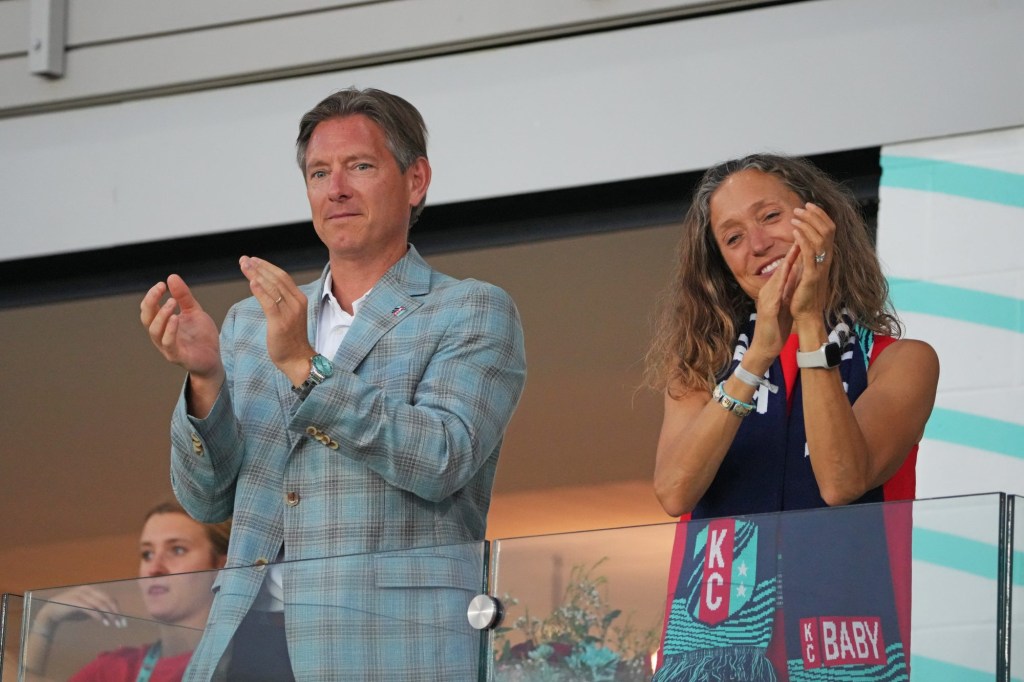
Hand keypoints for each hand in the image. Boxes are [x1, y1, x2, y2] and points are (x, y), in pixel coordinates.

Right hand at [34, 585, 124, 631]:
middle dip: (115, 612)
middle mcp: (88, 590)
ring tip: (113, 624)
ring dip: (108, 615)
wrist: (51, 613)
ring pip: (100, 604)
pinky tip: (103, 622)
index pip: (109, 598)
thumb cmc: (70, 611)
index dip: (117, 609)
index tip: (123, 621)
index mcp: (92, 590)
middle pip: (107, 600)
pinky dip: (98, 615)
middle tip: (121, 624)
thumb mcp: (87, 610)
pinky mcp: (75, 601)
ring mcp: (81, 594)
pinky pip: (90, 608)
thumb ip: (98, 611)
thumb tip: (111, 617)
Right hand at [140, 275, 223, 381]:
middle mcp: (160, 335)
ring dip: (161, 315)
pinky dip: (170, 330)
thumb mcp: (194, 311)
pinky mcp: (177, 356)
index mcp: (163, 324)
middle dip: (150, 301)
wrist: (213, 358)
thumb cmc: (201, 336)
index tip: (162, 284)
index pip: (148, 308)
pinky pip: (168, 343)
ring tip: (172, 302)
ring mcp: (167, 347)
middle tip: (160, 288)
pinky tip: (176, 318)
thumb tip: (171, 277)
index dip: (152, 296)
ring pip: (155, 331)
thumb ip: (183, 296)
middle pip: (146, 318)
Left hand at [238, 256, 313, 384]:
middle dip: (259, 267)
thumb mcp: (289, 314)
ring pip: (271, 287)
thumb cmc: (291, 338)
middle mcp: (296, 303)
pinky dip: (260, 291)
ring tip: (244, 266)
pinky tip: (252, 282)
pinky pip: (269, 303)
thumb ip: (281, 300)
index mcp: (299, 299)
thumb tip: (265, 286)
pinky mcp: (280, 322)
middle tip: (244, 259)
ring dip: (256, 274)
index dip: (267, 266)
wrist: (297, 358)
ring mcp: (289, 312)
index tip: (253, 259)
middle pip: (276, 278)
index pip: (282, 276)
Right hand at [748, 244, 798, 361]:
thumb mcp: (784, 304)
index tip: (805, 239)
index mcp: (775, 290)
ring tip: (796, 247)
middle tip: (801, 233)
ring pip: (778, 276)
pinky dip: (782, 281)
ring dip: (787, 261)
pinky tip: (788, 273)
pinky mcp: (768, 308)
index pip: (786, 268)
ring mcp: (767, 298)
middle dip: (792, 251)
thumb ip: (788, 289)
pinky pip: (776, 292)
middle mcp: (769, 291)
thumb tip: (797, 275)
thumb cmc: (775, 326)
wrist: (765, 346)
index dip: (796, 253)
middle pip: (782, 267)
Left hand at [788, 202, 834, 320]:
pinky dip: (803, 241)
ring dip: (807, 224)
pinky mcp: (812, 276)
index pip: (828, 229)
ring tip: (794, 216)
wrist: (806, 314)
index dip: (819, 215)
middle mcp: (827, 259)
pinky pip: (810, 254)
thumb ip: (806, 254)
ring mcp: (821, 267)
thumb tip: (800, 240)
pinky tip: (794, 232)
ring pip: (820, 238)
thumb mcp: (806, 269)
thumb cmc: (804, 293)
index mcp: (826, 257)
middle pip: (827, 229)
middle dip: (813, 215)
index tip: (807, 205)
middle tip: (799, 207)